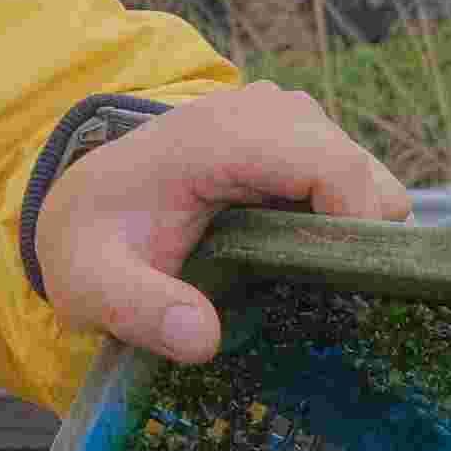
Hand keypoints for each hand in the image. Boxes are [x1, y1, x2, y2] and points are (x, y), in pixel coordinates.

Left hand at [36, 87, 413, 365]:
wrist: (82, 205)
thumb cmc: (91, 242)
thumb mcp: (91, 285)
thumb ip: (139, 309)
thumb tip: (202, 338)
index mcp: (217, 136)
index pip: (328, 164)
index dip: (355, 227)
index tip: (342, 293)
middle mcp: (264, 112)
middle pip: (363, 175)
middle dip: (356, 243)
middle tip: (317, 302)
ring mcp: (286, 121)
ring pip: (368, 180)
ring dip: (350, 237)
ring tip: (301, 285)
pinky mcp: (298, 142)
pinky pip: (354, 184)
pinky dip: (342, 227)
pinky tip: (299, 263)